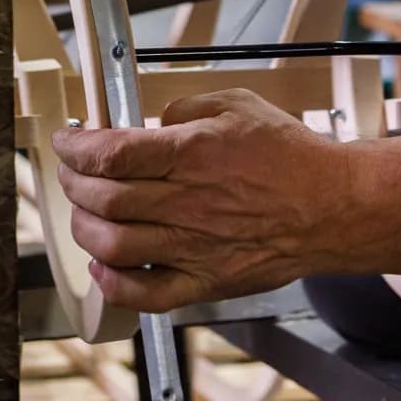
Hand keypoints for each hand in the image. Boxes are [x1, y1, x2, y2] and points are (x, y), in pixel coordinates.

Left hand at [52, 89, 357, 311]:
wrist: (334, 206)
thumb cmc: (291, 156)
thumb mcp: (238, 104)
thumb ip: (184, 108)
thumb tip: (147, 122)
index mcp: (193, 153)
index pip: (111, 153)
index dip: (76, 146)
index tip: (67, 140)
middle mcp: (189, 202)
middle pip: (103, 198)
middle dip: (72, 181)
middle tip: (71, 171)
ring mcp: (195, 247)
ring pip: (112, 245)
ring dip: (83, 227)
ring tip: (84, 211)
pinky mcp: (205, 282)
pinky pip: (145, 295)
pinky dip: (113, 283)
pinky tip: (104, 264)